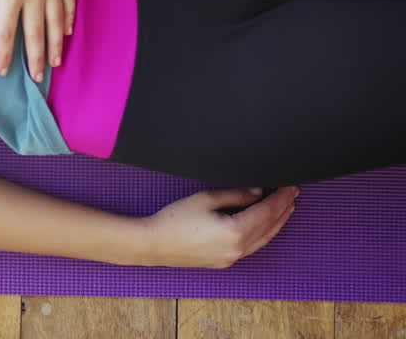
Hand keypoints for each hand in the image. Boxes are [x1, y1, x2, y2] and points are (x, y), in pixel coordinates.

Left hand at [0, 0, 75, 80]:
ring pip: (58, 18)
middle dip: (37, 58)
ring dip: (57, 42)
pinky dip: (70, 15)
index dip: (6, 55)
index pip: (8, 32)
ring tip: (57, 61)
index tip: (3, 72)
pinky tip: (69, 28)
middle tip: (40, 78)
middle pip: (37, 32)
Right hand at [138, 186, 299, 267]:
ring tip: (286, 208)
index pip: (267, 212)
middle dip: (284, 209)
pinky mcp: (225, 261)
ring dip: (277, 222)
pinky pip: (253, 247)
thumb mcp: (205, 199)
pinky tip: (265, 225)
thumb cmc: (175, 219)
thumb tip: (258, 192)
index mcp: (235, 232)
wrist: (154, 243)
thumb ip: (235, 195)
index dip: (281, 198)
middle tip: (293, 193)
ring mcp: (232, 258)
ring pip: (264, 239)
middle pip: (270, 227)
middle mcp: (238, 249)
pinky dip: (263, 234)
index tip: (291, 186)